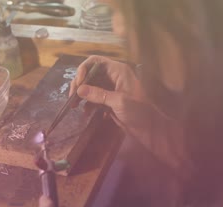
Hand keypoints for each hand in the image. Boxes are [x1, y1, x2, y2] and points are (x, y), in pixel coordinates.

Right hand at [70, 56, 184, 168]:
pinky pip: (95, 98)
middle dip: (80, 84)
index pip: (95, 62)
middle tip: (72, 98)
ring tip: (74, 106)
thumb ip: (98, 94)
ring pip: (91, 86)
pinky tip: (85, 112)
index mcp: (118, 71)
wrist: (150, 128)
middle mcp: (113, 76)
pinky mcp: (109, 100)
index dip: (84, 69)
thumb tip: (79, 89)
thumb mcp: (118, 101)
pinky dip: (88, 103)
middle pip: (90, 74)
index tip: (78, 84)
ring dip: (82, 95)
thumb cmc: (139, 111)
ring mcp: (111, 88)